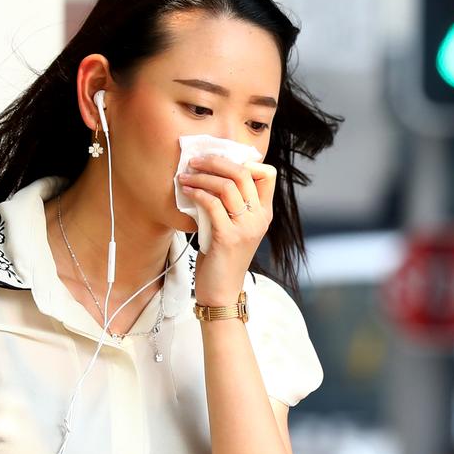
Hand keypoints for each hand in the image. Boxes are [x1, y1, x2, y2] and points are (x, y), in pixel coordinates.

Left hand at [178, 154, 275, 304]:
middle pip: (244, 173)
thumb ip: (231, 206)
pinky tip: (187, 191)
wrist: (221, 292)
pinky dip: (198, 193)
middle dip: (216, 162)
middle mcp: (259, 218)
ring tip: (185, 176)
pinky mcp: (228, 237)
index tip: (220, 161)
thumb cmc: (222, 258)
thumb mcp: (234, 227)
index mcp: (264, 213)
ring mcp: (245, 228)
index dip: (245, 162)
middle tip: (195, 160)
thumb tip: (212, 177)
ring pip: (227, 186)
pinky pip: (213, 205)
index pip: (267, 174)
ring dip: (202, 176)